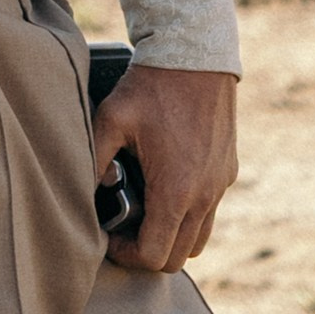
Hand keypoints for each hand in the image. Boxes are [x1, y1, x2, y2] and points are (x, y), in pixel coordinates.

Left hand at [94, 65, 237, 271]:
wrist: (194, 56)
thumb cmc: (150, 87)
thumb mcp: (111, 118)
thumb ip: (94, 158)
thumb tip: (86, 191)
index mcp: (175, 191)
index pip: (156, 255)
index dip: (127, 256)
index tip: (108, 237)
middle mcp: (204, 196)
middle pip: (179, 257)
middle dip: (147, 253)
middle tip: (122, 231)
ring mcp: (220, 186)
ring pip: (198, 239)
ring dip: (171, 237)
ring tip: (143, 214)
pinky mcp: (227, 172)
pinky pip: (210, 211)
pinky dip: (188, 214)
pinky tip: (163, 187)